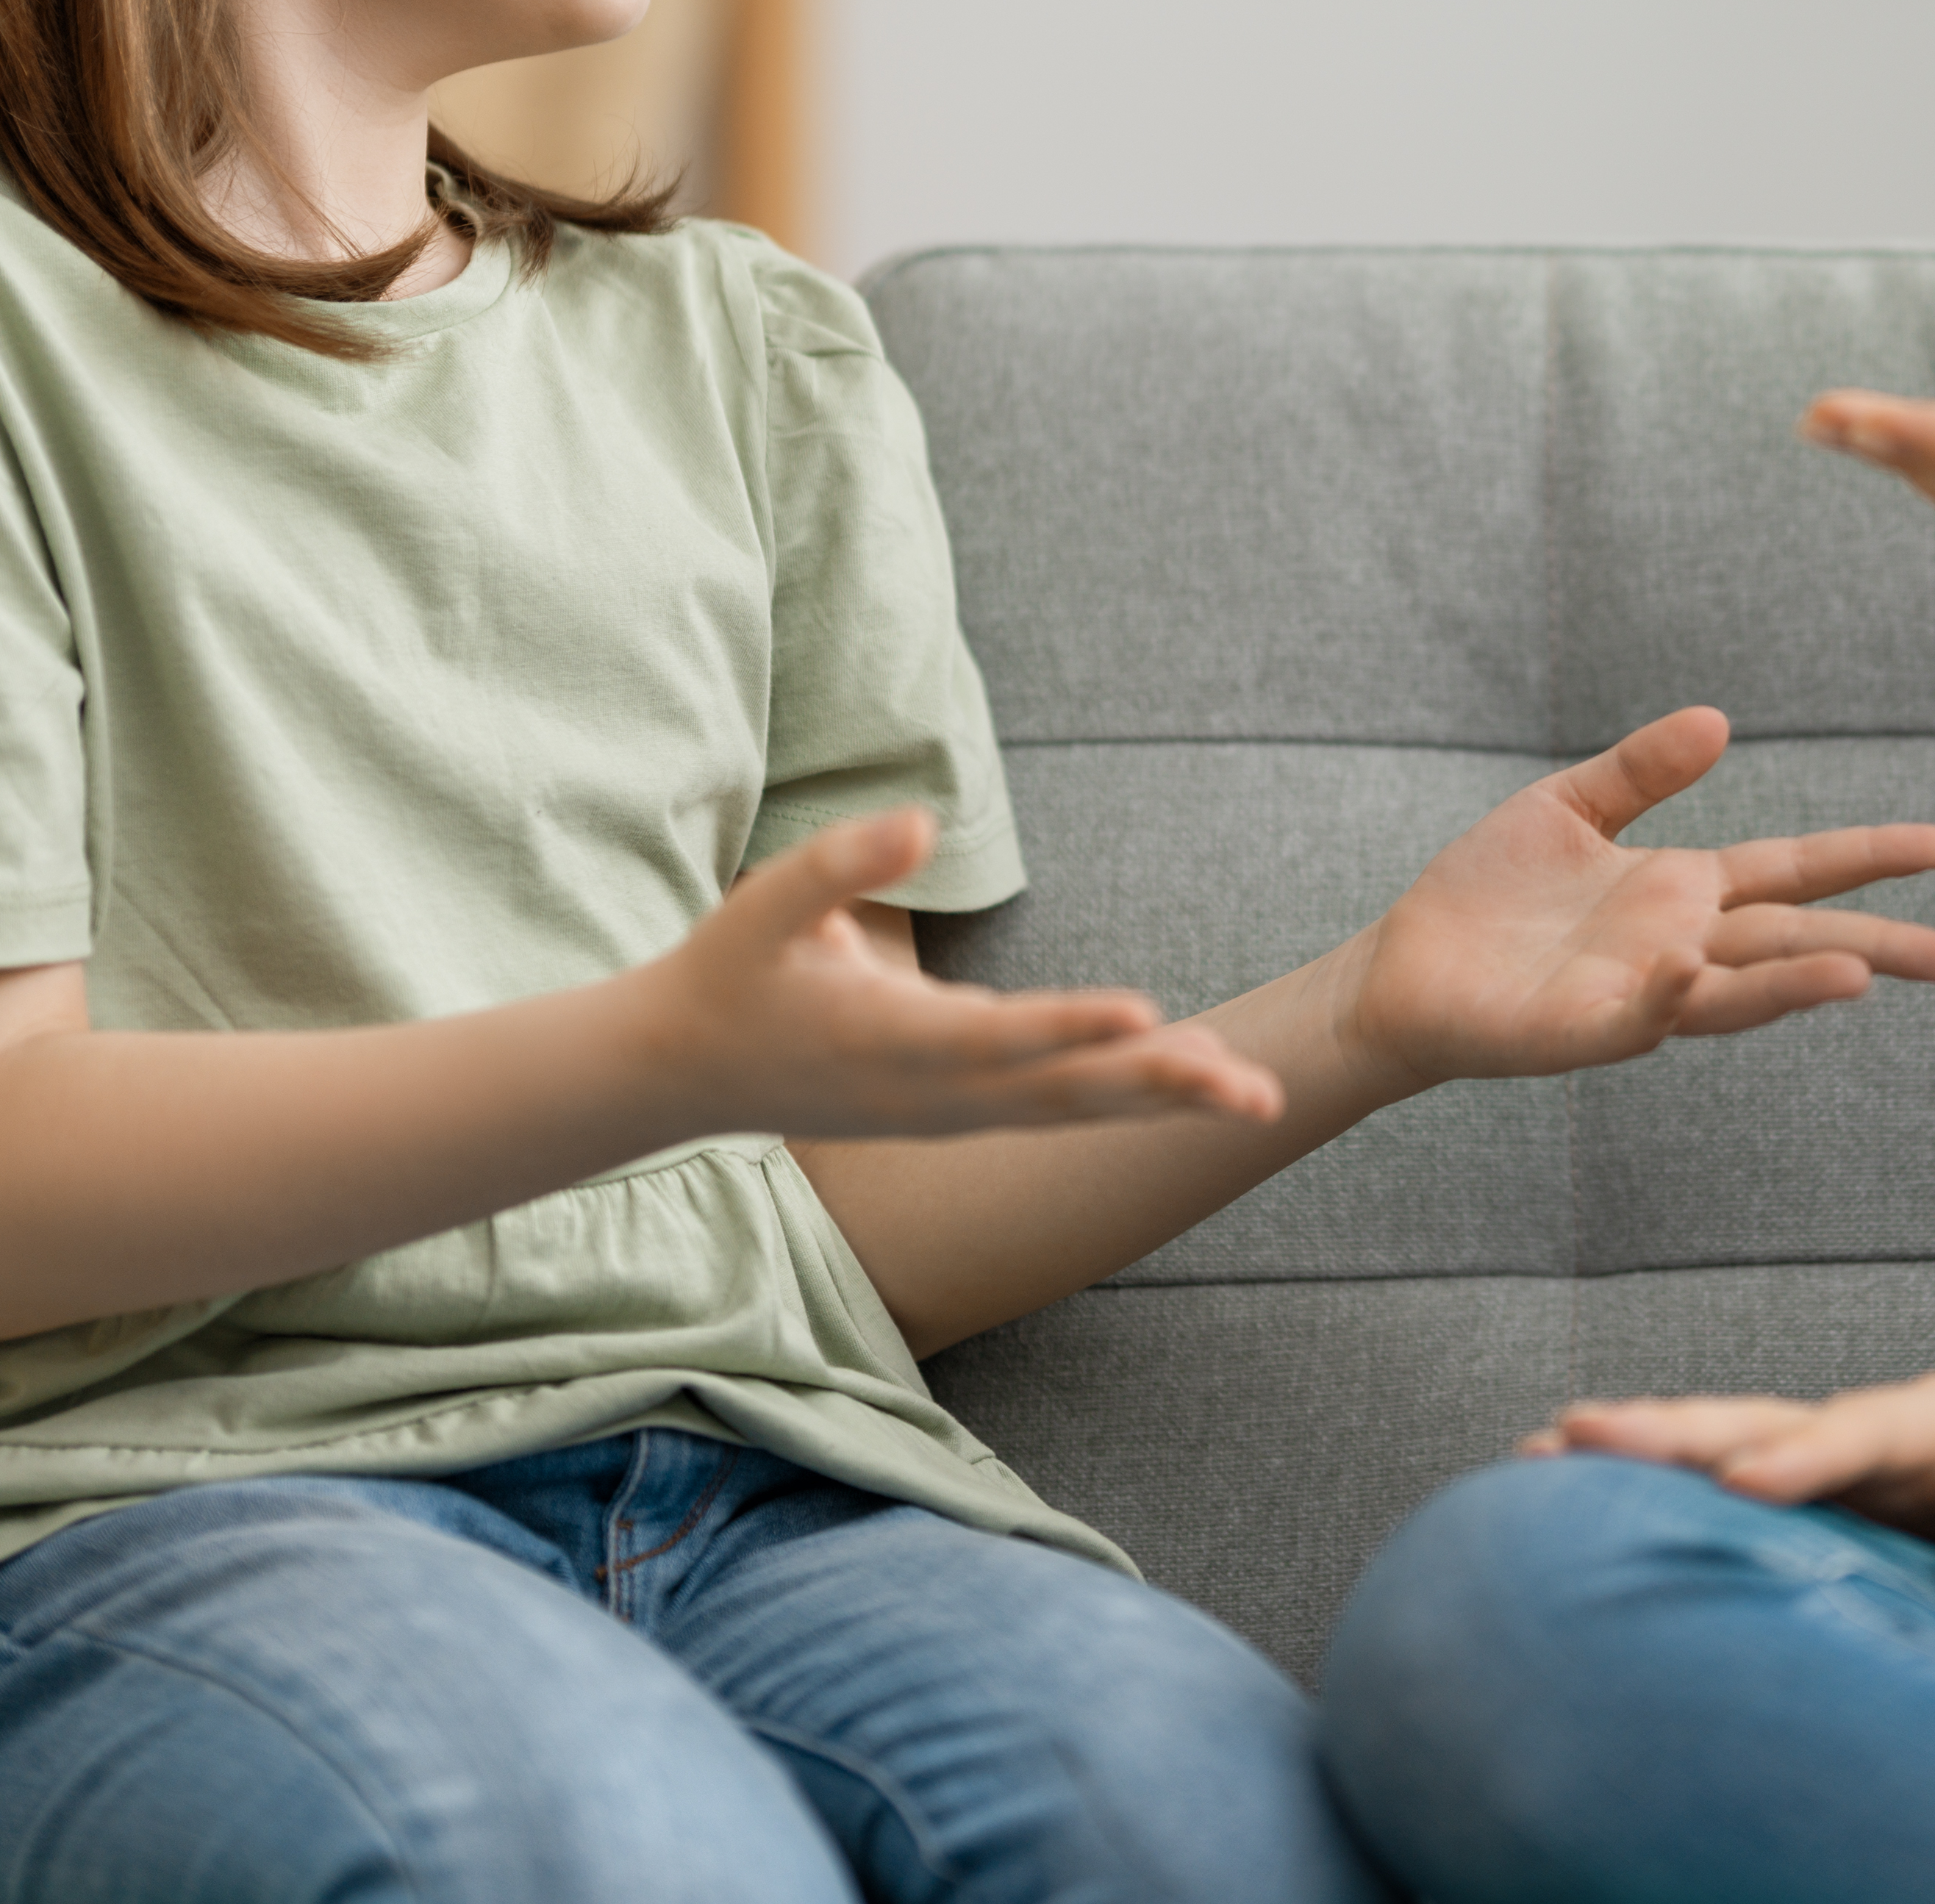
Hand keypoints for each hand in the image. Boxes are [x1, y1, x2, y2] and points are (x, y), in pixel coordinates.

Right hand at [630, 810, 1286, 1139]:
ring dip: (1163, 1104)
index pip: (995, 1037)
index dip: (1070, 1026)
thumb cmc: (729, 974)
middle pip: (1061, 1095)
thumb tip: (921, 817)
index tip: (1145, 1015)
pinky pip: (1054, 1116)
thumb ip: (839, 861)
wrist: (679, 1074)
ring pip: (1070, 1114)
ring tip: (1255, 1099)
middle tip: (1253, 1087)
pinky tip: (1190, 1092)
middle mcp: (928, 1093)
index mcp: (883, 1041)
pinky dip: (1125, 1106)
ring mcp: (945, 1115)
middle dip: (1160, 1089)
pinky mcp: (953, 1117)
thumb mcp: (762, 905)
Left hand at [1335, 707, 1934, 1087]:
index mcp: (1685, 890)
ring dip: (1798, 985)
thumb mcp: (1569, 807)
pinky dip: (1670, 997)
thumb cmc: (1486, 895)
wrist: (1403, 968)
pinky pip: (1640, 1015)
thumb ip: (1642, 769)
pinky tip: (1688, 970)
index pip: (1798, 869)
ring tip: (1863, 976)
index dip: (1872, 857)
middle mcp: (1681, 945)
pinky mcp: (1586, 1029)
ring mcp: (1641, 993)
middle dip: (1884, 949)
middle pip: (1800, 941)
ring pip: (1738, 990)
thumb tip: (1719, 720)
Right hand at [1537, 1371, 1934, 1615]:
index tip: (1738, 1479)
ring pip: (1727, 1446)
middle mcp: (1876, 1430)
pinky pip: (1730, 1493)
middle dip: (1672, 1427)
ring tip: (1540, 1451)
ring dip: (1642, 1451)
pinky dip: (1661, 1492)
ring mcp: (1841, 1466)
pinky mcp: (1822, 1507)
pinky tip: (1586, 1499)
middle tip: (1573, 1431)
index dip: (1803, 1454)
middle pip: (1763, 1418)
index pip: (1862, 1430)